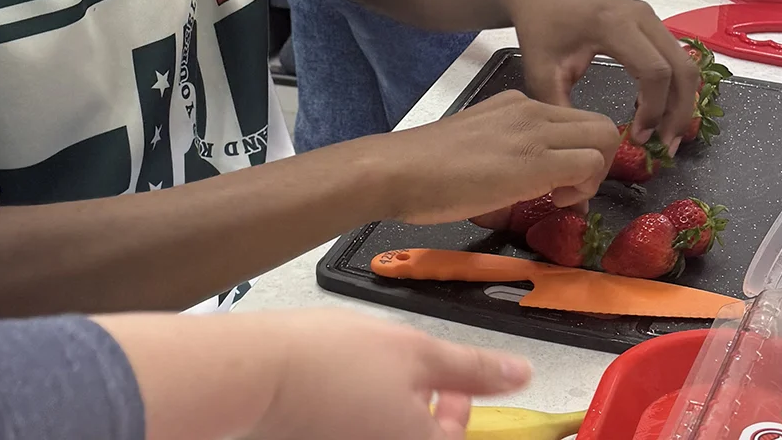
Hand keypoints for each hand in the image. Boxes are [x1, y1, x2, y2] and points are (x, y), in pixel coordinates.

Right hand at [254, 311, 531, 439]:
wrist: (261, 372)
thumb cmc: (331, 362)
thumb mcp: (417, 350)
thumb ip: (473, 369)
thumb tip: (520, 375)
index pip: (459, 435)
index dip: (459, 402)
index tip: (445, 375)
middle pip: (424, 437)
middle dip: (426, 404)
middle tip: (407, 368)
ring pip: (390, 432)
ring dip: (392, 406)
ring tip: (370, 368)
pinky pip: (359, 430)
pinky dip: (360, 411)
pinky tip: (344, 382)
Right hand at [376, 91, 621, 223]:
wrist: (402, 170)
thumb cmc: (426, 168)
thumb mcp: (477, 146)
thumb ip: (508, 153)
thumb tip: (528, 181)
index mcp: (514, 104)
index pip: (574, 121)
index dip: (578, 154)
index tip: (558, 182)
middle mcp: (530, 108)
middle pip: (599, 125)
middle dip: (598, 162)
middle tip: (568, 190)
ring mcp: (535, 129)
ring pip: (604, 138)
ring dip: (594, 174)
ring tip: (560, 196)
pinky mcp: (538, 159)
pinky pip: (589, 163)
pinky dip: (585, 187)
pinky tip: (552, 201)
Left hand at [507, 0, 698, 146]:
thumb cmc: (539, 29)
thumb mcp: (541, 71)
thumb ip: (561, 108)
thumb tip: (589, 144)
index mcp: (613, 24)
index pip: (654, 71)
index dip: (655, 109)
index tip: (639, 137)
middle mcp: (640, 16)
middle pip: (682, 69)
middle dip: (680, 112)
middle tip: (667, 146)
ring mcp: (649, 16)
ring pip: (686, 64)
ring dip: (681, 102)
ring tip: (664, 134)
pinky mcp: (651, 22)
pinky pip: (676, 57)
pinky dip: (675, 87)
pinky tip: (654, 109)